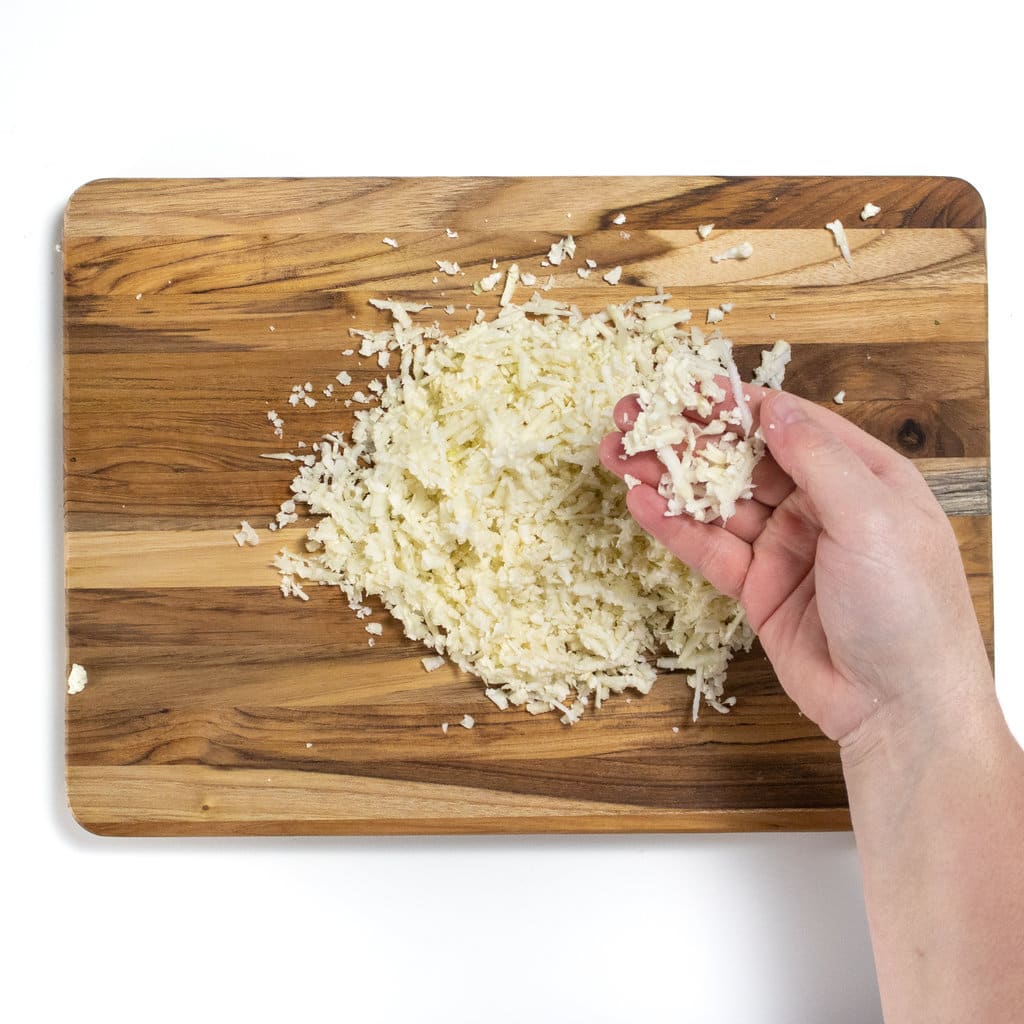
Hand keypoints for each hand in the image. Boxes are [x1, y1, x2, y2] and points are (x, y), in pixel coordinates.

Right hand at [599, 385, 990, 743]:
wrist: (898, 707)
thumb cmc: (909, 609)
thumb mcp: (873, 519)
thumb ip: (818, 459)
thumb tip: (773, 407)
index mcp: (859, 475)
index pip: (786, 424)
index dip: (731, 403)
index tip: (681, 386)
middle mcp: (819, 505)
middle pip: (740, 458)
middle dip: (686, 437)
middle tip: (632, 417)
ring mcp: (784, 546)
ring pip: (715, 501)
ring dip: (667, 478)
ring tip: (618, 456)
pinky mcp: (756, 586)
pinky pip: (708, 548)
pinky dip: (673, 527)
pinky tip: (640, 503)